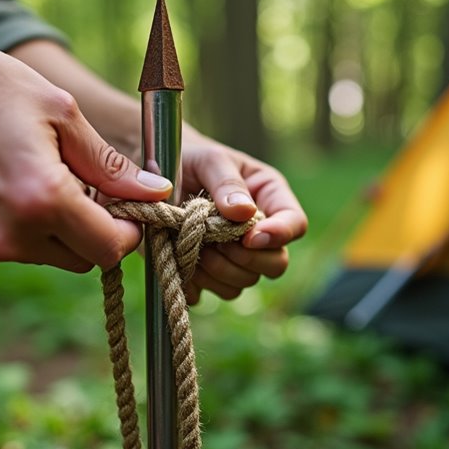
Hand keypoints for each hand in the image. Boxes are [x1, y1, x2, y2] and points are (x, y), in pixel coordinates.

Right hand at [0, 32, 172, 271]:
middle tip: (89, 185)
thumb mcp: (62, 114)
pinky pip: (18, 249)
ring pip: (52, 256)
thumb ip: (110, 166)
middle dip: (96, 230)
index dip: (129, 230)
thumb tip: (156, 192)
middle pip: (83, 258)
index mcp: (41, 199)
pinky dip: (30, 229)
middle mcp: (10, 234)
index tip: (130, 204)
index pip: (110, 248)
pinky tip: (16, 187)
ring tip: (47, 178)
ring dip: (62, 229)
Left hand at [179, 126, 306, 303]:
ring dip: (217, 269)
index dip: (279, 235)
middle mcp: (258, 231)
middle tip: (214, 241)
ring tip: (190, 242)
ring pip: (244, 282)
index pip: (295, 224)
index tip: (249, 237)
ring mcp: (236, 256)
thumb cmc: (189, 158)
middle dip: (245, 257)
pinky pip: (214, 291)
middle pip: (276, 263)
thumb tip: (245, 213)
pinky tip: (179, 256)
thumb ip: (227, 183)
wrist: (153, 176)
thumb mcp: (210, 160)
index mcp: (269, 198)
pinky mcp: (210, 273)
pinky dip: (197, 280)